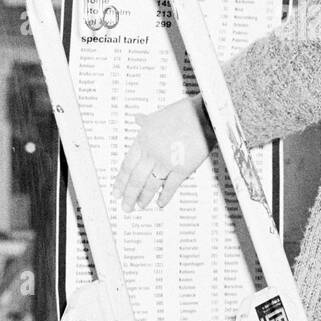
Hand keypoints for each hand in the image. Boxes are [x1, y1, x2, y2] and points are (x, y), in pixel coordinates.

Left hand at [112, 95, 215, 211]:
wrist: (204, 115)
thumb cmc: (183, 113)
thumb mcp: (158, 115)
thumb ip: (146, 121)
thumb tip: (137, 118)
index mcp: (143, 140)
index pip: (127, 166)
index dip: (121, 182)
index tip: (116, 192)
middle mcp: (152, 153)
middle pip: (136, 179)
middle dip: (129, 195)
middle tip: (126, 207)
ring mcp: (166, 162)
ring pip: (150, 185)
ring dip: (144, 198)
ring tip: (140, 206)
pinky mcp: (182, 168)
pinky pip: (171, 186)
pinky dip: (165, 196)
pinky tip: (160, 203)